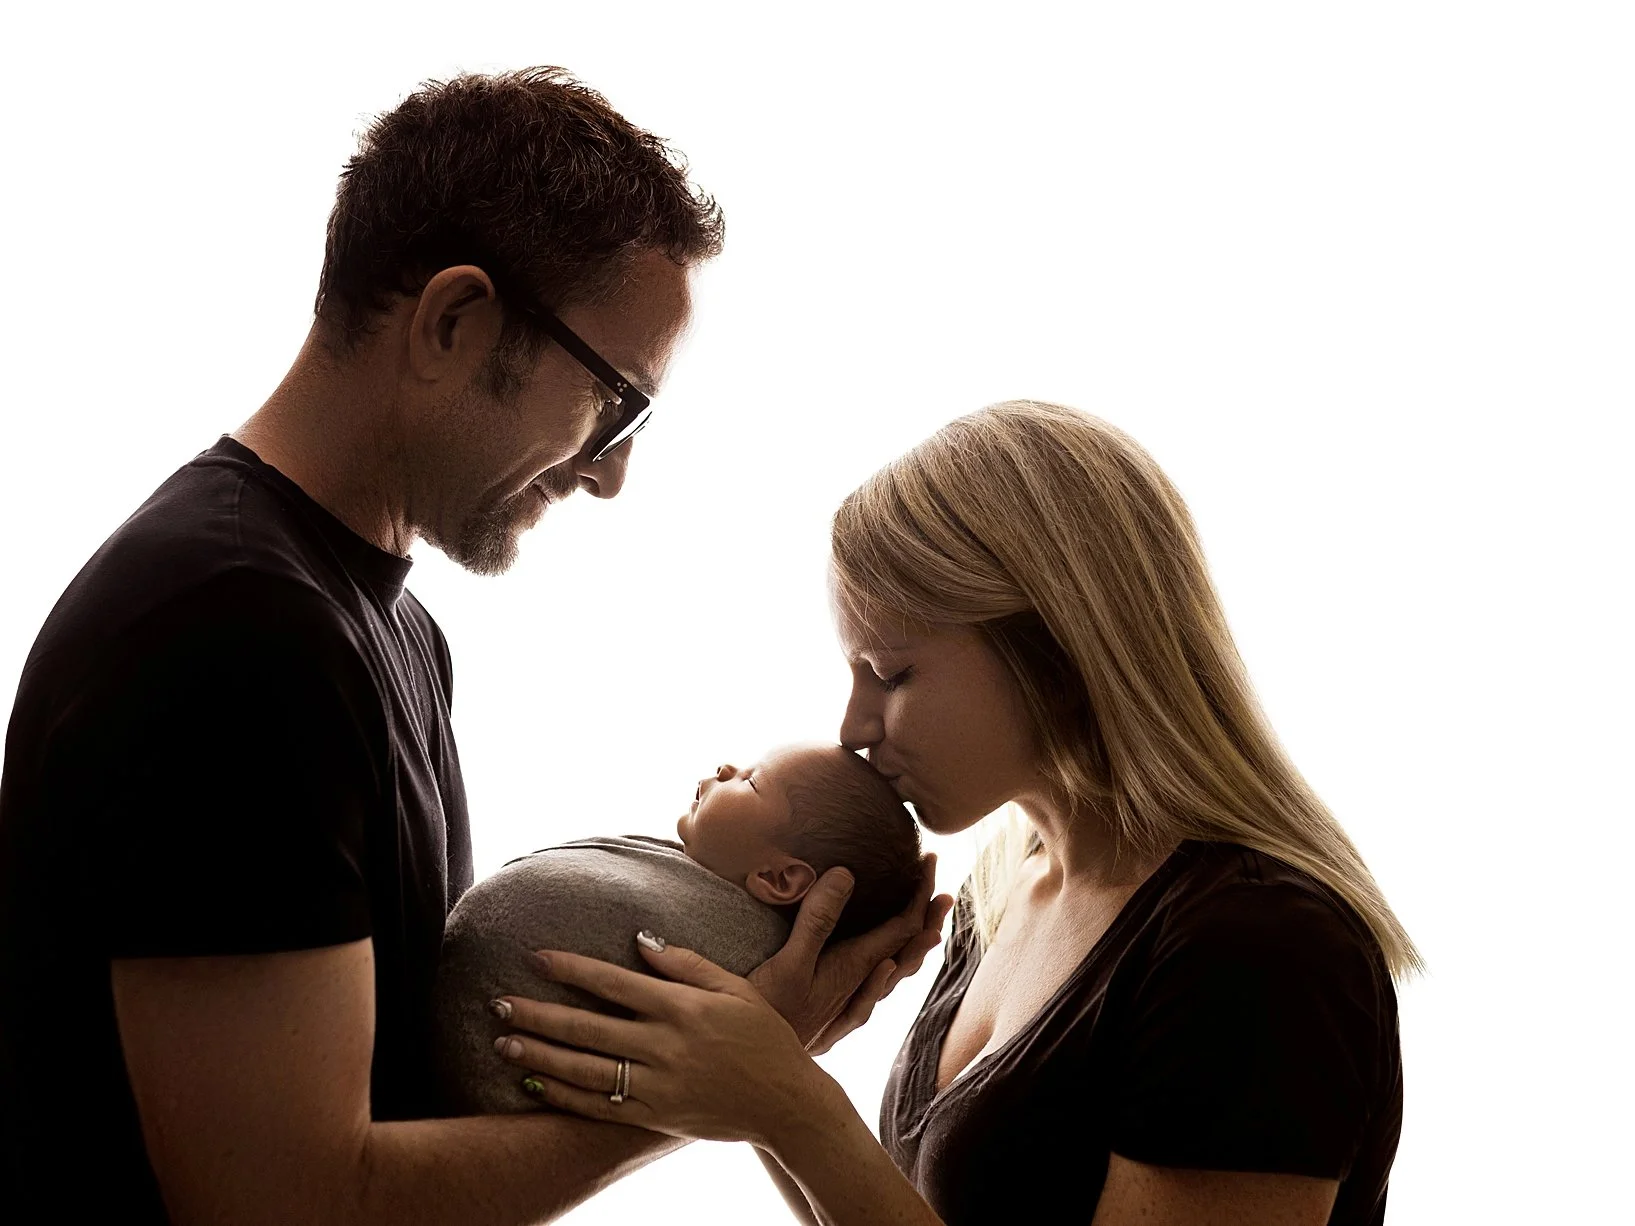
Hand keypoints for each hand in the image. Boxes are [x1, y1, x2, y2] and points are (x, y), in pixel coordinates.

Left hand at [491, 944, 844, 1147]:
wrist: (787, 1102)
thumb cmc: (764, 1037)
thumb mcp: (735, 988)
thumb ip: (686, 964)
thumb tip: (641, 940)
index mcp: (683, 1008)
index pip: (614, 983)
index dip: (572, 969)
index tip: (536, 956)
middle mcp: (665, 1046)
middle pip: (588, 1027)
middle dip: (538, 1013)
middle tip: (497, 1001)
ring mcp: (659, 1085)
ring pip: (585, 1069)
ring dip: (540, 1054)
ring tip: (503, 1040)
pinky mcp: (656, 1116)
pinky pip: (600, 1106)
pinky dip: (564, 1096)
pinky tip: (534, 1083)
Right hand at [751, 852, 954, 1053]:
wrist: (753, 1062)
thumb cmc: (768, 1013)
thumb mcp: (788, 962)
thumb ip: (817, 921)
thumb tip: (847, 875)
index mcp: (854, 968)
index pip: (902, 926)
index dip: (919, 894)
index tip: (930, 862)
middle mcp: (859, 987)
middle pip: (905, 948)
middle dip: (925, 917)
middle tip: (944, 893)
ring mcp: (846, 1005)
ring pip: (893, 973)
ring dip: (912, 946)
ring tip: (929, 931)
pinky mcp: (830, 1019)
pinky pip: (872, 994)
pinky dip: (886, 976)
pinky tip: (885, 974)